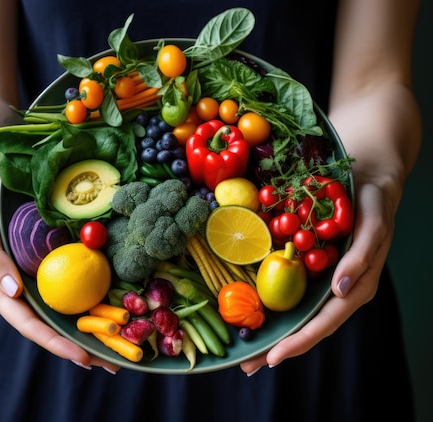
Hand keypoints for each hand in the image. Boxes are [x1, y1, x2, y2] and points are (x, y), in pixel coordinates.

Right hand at [0, 182, 120, 371]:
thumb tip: (13, 291)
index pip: (28, 324)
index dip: (55, 342)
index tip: (81, 356)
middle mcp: (17, 294)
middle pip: (50, 326)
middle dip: (79, 347)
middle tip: (112, 363)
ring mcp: (34, 283)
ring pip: (63, 312)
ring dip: (89, 330)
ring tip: (118, 347)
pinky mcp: (48, 269)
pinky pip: (69, 288)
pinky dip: (89, 301)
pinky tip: (112, 309)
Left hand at [240, 170, 394, 374]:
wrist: (371, 178)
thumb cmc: (375, 203)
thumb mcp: (373, 227)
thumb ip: (360, 259)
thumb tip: (341, 291)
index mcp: (356, 288)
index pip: (324, 323)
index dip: (298, 342)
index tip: (272, 358)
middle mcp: (338, 290)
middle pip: (306, 327)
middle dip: (278, 348)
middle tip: (246, 365)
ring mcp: (324, 281)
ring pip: (297, 314)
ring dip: (272, 333)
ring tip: (245, 350)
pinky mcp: (313, 268)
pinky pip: (292, 291)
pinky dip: (273, 306)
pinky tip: (254, 313)